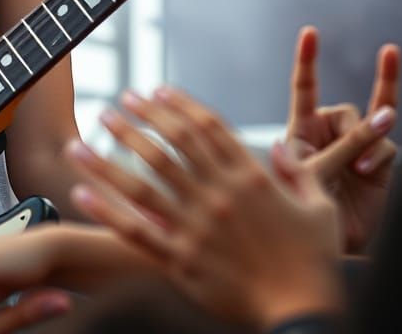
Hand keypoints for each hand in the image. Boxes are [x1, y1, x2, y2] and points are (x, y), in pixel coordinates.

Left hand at [69, 87, 343, 330]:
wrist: (305, 315)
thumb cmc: (315, 264)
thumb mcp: (320, 210)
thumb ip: (299, 172)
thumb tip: (282, 146)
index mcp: (249, 178)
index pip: (205, 128)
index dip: (176, 105)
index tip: (154, 90)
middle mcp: (217, 196)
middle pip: (168, 146)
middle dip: (137, 121)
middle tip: (114, 103)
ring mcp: (196, 227)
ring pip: (142, 183)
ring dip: (107, 159)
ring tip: (81, 141)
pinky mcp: (181, 260)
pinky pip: (136, 231)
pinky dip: (107, 211)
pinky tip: (81, 193)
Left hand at [286, 26, 399, 251]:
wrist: (327, 244)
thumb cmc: (305, 209)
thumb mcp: (313, 174)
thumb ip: (344, 146)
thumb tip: (381, 118)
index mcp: (301, 130)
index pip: (304, 88)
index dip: (307, 60)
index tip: (310, 32)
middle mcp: (327, 134)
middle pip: (347, 110)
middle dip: (357, 120)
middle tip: (376, 89)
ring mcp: (354, 148)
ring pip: (370, 124)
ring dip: (368, 140)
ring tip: (359, 166)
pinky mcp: (377, 163)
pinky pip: (385, 146)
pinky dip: (378, 156)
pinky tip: (365, 173)